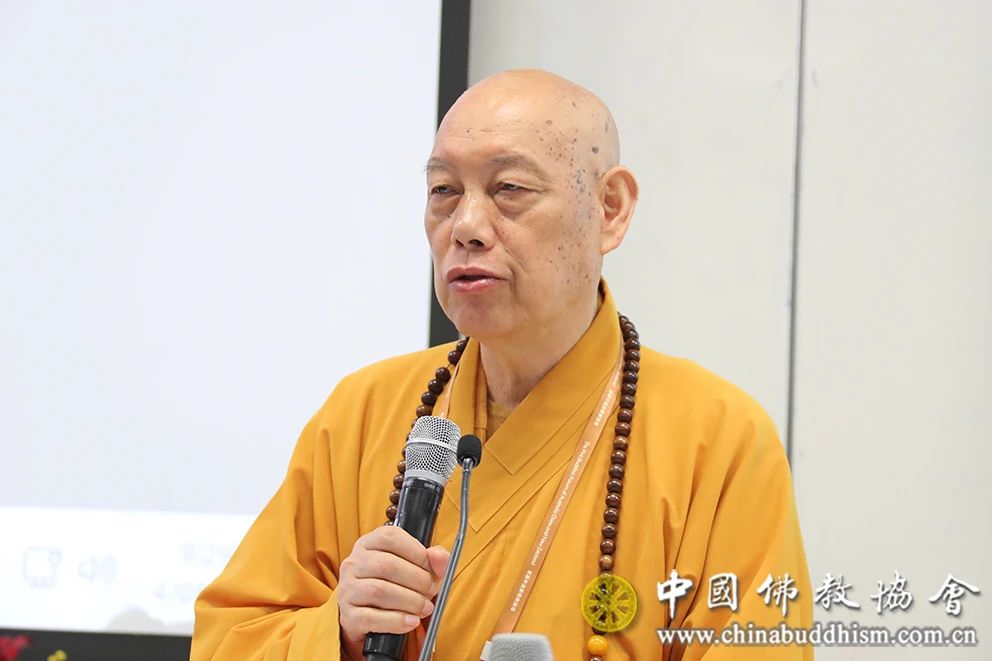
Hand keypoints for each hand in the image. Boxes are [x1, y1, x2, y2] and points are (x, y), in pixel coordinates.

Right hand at [338, 526, 449, 658]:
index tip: (432, 568)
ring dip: (410, 601)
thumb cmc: (393, 584)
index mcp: (369, 543)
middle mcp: (354, 563)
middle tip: (431, 591)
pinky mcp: (348, 615)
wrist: (367, 616)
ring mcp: (348, 589)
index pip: (391, 537)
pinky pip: (371, 617)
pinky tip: (411, 622)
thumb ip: (431, 559)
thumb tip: (441, 557)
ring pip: (379, 591)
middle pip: (387, 565)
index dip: (417, 552)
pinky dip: (396, 621)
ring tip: (425, 608)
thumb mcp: (413, 566)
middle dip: (417, 580)